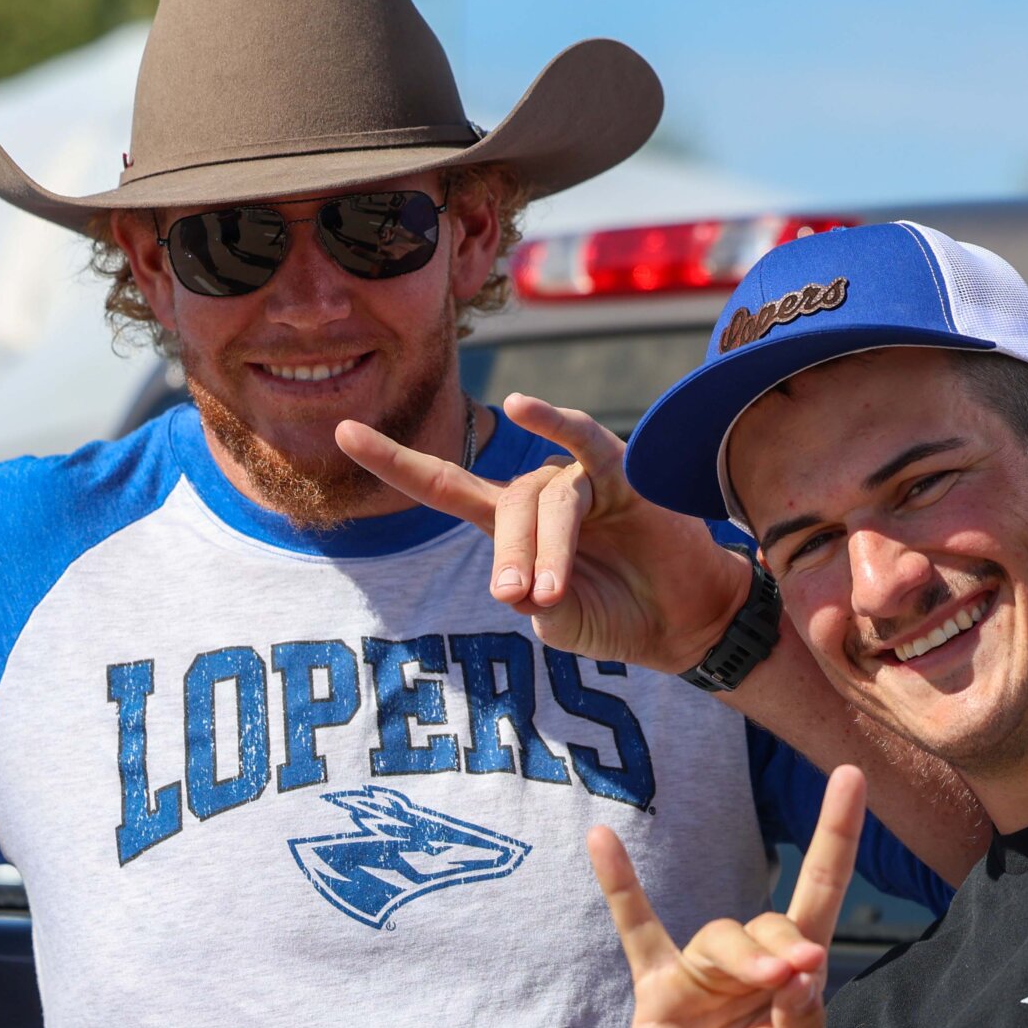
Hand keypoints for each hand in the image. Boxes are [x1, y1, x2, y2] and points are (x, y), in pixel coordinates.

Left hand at [337, 394, 752, 671]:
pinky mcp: (623, 474)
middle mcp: (538, 493)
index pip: (442, 485)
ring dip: (547, 550)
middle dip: (511, 559)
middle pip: (503, 510)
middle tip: (527, 601)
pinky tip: (524, 404)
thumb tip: (526, 582)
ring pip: (546, 502)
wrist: (684, 623)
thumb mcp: (560, 623)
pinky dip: (556, 421)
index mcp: (510, 525)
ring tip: (553, 593)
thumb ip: (535, 602)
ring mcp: (579, 480)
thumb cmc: (617, 618)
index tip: (343, 431)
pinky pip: (586, 442)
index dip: (394, 461)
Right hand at [589, 764, 864, 1027]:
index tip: (852, 778)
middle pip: (768, 923)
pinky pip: (637, 931)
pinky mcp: (658, 992)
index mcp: (796, 976)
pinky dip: (620, 888)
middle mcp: (749, 965)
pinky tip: (602, 842)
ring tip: (762, 985)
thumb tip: (802, 970)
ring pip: (719, 935)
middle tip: (791, 982)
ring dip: (741, 956)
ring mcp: (700, 975)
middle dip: (782, 946)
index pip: (820, 889)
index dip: (836, 835)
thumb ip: (804, 1026)